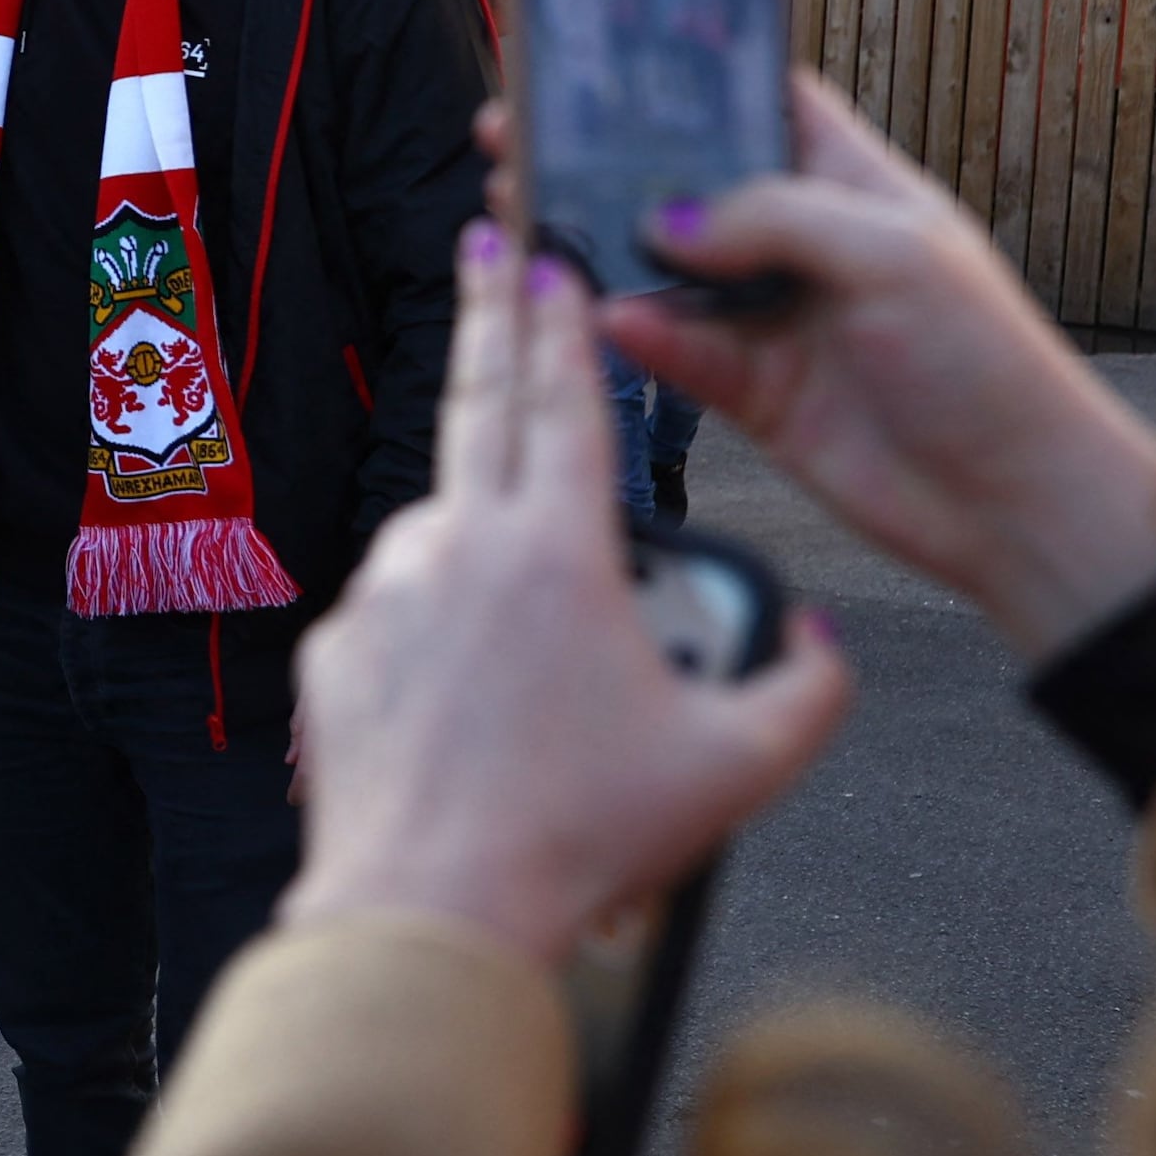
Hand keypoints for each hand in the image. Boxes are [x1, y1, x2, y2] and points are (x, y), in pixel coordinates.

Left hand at [284, 237, 845, 963]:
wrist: (429, 912)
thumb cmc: (578, 841)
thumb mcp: (734, 772)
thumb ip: (804, 693)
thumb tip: (818, 641)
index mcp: (556, 553)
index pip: (564, 404)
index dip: (560, 324)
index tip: (546, 256)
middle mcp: (458, 547)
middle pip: (479, 406)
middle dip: (488, 317)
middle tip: (484, 243)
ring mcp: (385, 594)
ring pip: (444, 539)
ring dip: (481, 550)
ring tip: (524, 649)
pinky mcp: (337, 651)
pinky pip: (398, 620)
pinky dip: (435, 639)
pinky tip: (466, 706)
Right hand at [590, 75, 1155, 658]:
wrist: (1011, 502)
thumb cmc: (988, 363)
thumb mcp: (893, 253)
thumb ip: (775, 216)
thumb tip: (669, 218)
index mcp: (852, 183)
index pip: (765, 103)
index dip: (698, 76)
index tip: (614, 50)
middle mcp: (806, 243)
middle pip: (692, 185)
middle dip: (615, 164)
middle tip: (528, 137)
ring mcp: (776, 318)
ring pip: (668, 271)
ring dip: (606, 249)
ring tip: (535, 220)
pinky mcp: (755, 393)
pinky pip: (678, 352)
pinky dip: (637, 335)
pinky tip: (601, 317)